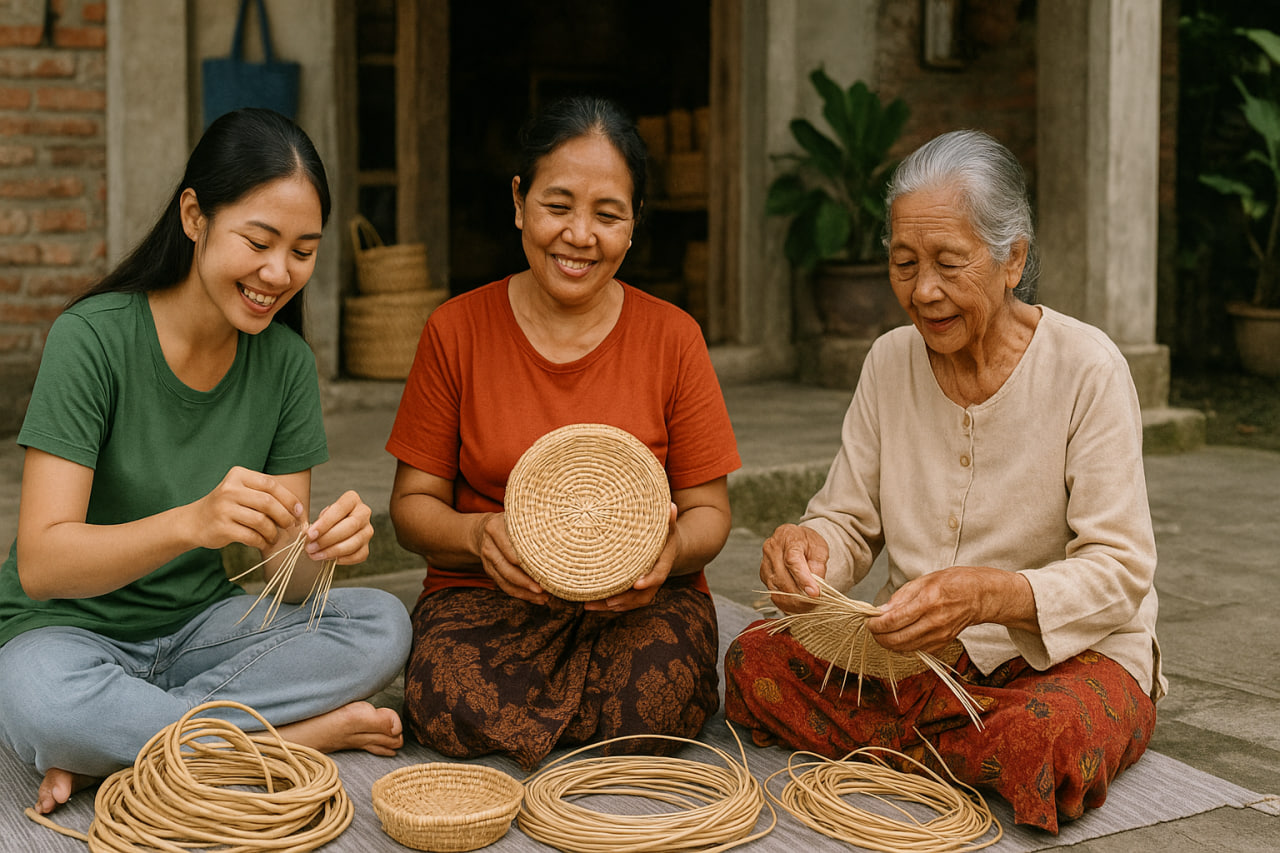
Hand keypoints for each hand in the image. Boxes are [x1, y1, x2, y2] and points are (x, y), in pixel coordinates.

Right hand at [191, 466, 304, 551]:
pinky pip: (251, 536)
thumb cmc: (227, 506)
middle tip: (291, 526)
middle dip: (284, 516)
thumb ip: (265, 494)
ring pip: (261, 521)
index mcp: (238, 475)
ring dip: (273, 532)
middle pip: (268, 503)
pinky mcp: (222, 527)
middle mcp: (229, 489)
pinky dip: (262, 542)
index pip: (271, 485)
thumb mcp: (242, 491)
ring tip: (275, 537)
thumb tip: (298, 510)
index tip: (299, 511)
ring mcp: (224, 508)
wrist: (194, 521)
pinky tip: (264, 543)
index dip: (289, 499)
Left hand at [304, 490, 373, 563]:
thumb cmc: (327, 520)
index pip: (340, 509)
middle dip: (328, 538)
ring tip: (316, 555)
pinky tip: (329, 559)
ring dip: (332, 551)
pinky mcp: (366, 547)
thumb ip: (318, 522)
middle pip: (350, 526)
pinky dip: (343, 559)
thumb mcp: (321, 515)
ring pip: (354, 542)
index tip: (310, 534)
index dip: (325, 522)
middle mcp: (364, 513)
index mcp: (352, 500)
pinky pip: (358, 555)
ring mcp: (367, 531)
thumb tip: (309, 534)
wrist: (335, 529)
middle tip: (310, 547)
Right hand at [476, 512, 548, 604]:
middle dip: (527, 582)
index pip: (512, 549)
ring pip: (506, 581)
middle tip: (545, 589)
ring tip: (544, 598)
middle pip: (508, 568)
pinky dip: (521, 594)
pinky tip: (536, 599)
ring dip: (525, 592)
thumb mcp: (518, 517)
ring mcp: (487, 561)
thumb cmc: (511, 522)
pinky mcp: (490, 572)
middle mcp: (488, 546)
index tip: (546, 569)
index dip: (529, 561)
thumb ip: (533, 523)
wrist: (484, 529)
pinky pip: (504, 587)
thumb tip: (562, 532)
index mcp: (495, 528)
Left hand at [585, 503, 678, 613]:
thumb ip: (668, 519)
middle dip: (624, 600)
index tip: (636, 584)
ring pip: (631, 602)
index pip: (658, 575)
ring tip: (589, 605)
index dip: (648, 581)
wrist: (670, 549)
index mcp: (663, 563)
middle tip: (606, 601)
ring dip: (611, 606)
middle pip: (642, 596)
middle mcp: (655, 578)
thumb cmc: (665, 535)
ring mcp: (645, 587)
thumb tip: (671, 505)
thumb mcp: (668, 527)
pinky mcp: (635, 591)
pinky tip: (591, 605)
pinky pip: (624, 602)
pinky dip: (608, 606)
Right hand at [759, 523, 828, 612]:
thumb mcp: (820, 548)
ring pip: (777, 588)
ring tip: (808, 606)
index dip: (803, 579)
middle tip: (816, 603)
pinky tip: (797, 606)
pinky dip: (786, 603)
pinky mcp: (764, 576)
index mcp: (788, 538)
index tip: (814, 593)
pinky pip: (773, 594)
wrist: (794, 539)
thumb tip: (814, 586)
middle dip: (800, 595)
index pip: (792, 561)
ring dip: (793, 602)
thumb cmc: (808, 543)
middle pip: (783, 578)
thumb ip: (818, 565)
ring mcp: (765, 563)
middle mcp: (772, 550)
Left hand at [866, 566, 1034, 654]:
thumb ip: (900, 598)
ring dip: (889, 643)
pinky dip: (903, 646)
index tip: (869, 621)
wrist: (979, 596)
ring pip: (905, 648)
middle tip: (873, 629)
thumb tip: (880, 612)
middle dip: (879, 637)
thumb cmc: (951, 583)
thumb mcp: (923, 581)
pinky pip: (916, 650)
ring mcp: (940, 636)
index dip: (875, 624)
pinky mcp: (942, 644)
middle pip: (897, 639)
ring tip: (883, 633)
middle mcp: (934, 622)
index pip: (893, 621)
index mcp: (927, 602)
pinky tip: (899, 636)